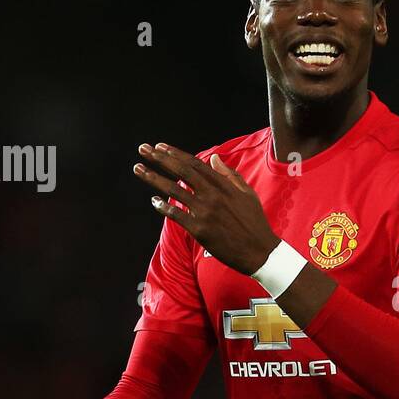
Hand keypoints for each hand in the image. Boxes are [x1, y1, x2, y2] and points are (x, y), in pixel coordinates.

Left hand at [134, 143, 277, 275]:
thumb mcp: (247, 194)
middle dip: (159, 159)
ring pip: (174, 190)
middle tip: (143, 149)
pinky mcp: (200, 230)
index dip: (175, 154)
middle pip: (181, 172)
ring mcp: (205, 212)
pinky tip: (154, 201)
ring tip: (138, 169)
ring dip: (153, 178)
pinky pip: (176, 215)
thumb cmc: (255, 223)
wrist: (260, 251)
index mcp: (224, 185)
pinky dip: (163, 207)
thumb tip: (214, 158)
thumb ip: (230, 175)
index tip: (160, 147)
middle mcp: (212, 195)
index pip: (195, 164)